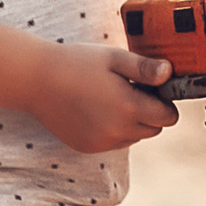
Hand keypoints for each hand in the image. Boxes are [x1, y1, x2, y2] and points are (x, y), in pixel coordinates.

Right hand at [26, 44, 175, 152]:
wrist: (36, 80)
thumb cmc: (77, 63)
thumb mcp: (115, 57)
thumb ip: (145, 68)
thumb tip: (170, 73)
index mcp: (128, 108)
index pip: (168, 117)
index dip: (164, 100)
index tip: (150, 86)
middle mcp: (117, 132)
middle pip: (154, 128)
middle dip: (150, 111)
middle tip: (131, 89)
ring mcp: (100, 143)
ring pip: (135, 137)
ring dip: (132, 122)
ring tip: (111, 97)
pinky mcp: (86, 147)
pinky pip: (114, 142)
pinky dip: (114, 129)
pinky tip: (97, 109)